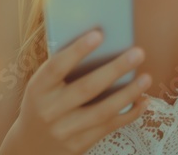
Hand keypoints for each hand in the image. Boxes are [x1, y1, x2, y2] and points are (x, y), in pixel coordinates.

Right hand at [3, 30, 150, 153]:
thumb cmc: (44, 104)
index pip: (57, 66)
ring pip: (102, 111)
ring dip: (129, 93)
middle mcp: (50, 110)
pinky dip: (129, 114)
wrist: (31, 146)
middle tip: (138, 52)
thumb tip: (102, 43)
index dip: (78, 50)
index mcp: (38, 89)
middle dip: (115, 69)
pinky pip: (109, 127)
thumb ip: (65, 70)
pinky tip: (143, 101)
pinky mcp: (78, 145)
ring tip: (146, 77)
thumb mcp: (43, 87)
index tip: (99, 34)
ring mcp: (64, 130)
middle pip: (87, 88)